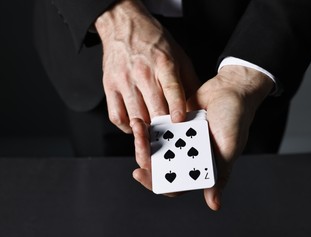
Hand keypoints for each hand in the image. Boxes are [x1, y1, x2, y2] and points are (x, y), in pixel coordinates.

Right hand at [95, 0, 198, 132]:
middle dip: (164, 125)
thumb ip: (190, 82)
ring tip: (155, 133)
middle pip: (153, 107)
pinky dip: (127, 127)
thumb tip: (199, 106)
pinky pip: (117, 116)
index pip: (171, 87)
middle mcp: (143, 72)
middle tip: (172, 136)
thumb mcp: (179, 56)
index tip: (179, 120)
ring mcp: (124, 80)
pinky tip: (136, 125)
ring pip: (136, 115)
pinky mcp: (109, 87)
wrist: (123, 25)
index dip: (176, 105)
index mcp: (163, 63)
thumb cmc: (153, 41)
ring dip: (146, 129)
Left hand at [132, 65, 273, 210]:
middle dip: (145, 158)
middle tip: (139, 144)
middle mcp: (187, 157)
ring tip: (138, 127)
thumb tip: (214, 205)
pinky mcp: (173, 125)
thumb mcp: (228, 150)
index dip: (156, 183)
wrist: (232, 89)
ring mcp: (179, 141)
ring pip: (155, 149)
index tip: (141, 173)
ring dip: (142, 141)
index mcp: (199, 168)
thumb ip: (219, 176)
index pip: (174, 184)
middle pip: (159, 167)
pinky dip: (147, 128)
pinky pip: (157, 131)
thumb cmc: (235, 121)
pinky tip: (139, 121)